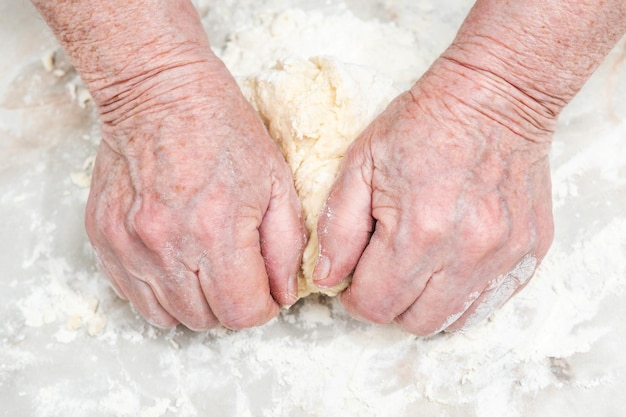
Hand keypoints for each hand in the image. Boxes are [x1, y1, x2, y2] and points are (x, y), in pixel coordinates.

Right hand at [85, 55, 305, 330]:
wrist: (159, 93)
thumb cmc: (222, 130)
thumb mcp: (277, 182)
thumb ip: (287, 247)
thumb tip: (283, 294)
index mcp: (216, 231)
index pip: (242, 313)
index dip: (262, 307)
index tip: (265, 291)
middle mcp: (167, 246)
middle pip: (206, 320)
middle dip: (232, 304)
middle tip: (239, 273)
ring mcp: (129, 245)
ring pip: (168, 316)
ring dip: (196, 302)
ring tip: (207, 267)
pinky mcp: (104, 239)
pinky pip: (133, 296)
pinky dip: (160, 292)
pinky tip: (175, 262)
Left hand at [313, 58, 554, 334]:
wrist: (495, 96)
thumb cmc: (422, 124)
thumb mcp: (360, 163)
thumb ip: (338, 229)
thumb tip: (328, 279)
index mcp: (419, 230)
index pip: (375, 305)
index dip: (355, 297)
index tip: (355, 277)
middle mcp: (467, 252)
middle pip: (414, 322)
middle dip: (389, 303)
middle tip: (384, 271)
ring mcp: (504, 256)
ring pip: (453, 321)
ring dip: (426, 303)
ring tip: (418, 266)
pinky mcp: (529, 254)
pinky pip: (490, 303)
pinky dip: (463, 295)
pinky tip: (451, 263)